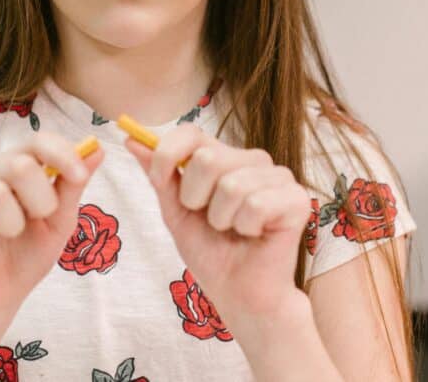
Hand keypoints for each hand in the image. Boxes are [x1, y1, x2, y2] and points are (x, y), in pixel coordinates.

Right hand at [0, 132, 104, 319]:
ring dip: (12, 225)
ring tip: (6, 235)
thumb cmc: (27, 252)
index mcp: (12, 162)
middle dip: (40, 200)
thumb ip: (73, 185)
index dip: (63, 155)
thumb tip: (97, 148)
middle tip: (37, 221)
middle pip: (19, 164)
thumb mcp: (59, 220)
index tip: (80, 177)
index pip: (38, 140)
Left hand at [124, 124, 309, 322]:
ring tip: (232, 230)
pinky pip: (255, 204)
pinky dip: (245, 228)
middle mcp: (252, 160)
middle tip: (210, 221)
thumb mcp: (176, 212)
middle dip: (194, 198)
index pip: (191, 132)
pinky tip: (253, 235)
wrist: (239, 294)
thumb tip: (131, 139)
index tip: (158, 181)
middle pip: (207, 158)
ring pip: (231, 184)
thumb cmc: (211, 252)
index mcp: (224, 157)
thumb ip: (159, 175)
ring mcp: (278, 176)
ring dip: (221, 219)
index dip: (167, 154)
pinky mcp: (296, 198)